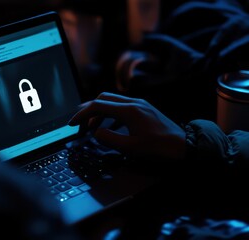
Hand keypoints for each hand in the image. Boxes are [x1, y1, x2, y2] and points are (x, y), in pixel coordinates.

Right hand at [68, 92, 185, 159]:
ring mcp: (140, 104)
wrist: (184, 146)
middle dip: (89, 111)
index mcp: (129, 110)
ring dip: (99, 112)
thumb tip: (96, 132)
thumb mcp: (131, 148)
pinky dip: (110, 114)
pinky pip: (121, 106)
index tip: (72, 124)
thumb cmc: (159, 148)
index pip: (98, 106)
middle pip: (103, 98)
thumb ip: (109, 139)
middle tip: (81, 126)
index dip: (82, 114)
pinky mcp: (144, 108)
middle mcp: (134, 102)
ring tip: (93, 128)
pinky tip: (110, 127)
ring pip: (112, 101)